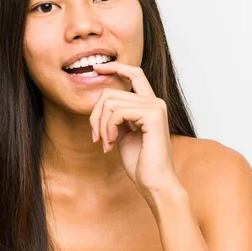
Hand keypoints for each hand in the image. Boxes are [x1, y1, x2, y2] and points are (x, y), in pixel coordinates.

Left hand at [90, 61, 179, 201]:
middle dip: (96, 115)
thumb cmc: (140, 162)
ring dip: (101, 125)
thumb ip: (117, 115)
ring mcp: (155, 107)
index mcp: (149, 104)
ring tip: (106, 143)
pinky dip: (108, 129)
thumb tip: (102, 101)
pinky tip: (111, 144)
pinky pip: (117, 112)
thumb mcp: (123, 133)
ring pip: (111, 102)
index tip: (96, 67)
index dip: (114, 67)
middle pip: (111, 92)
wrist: (154, 183)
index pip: (134, 73)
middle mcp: (155, 101)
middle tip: (96, 137)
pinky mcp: (153, 116)